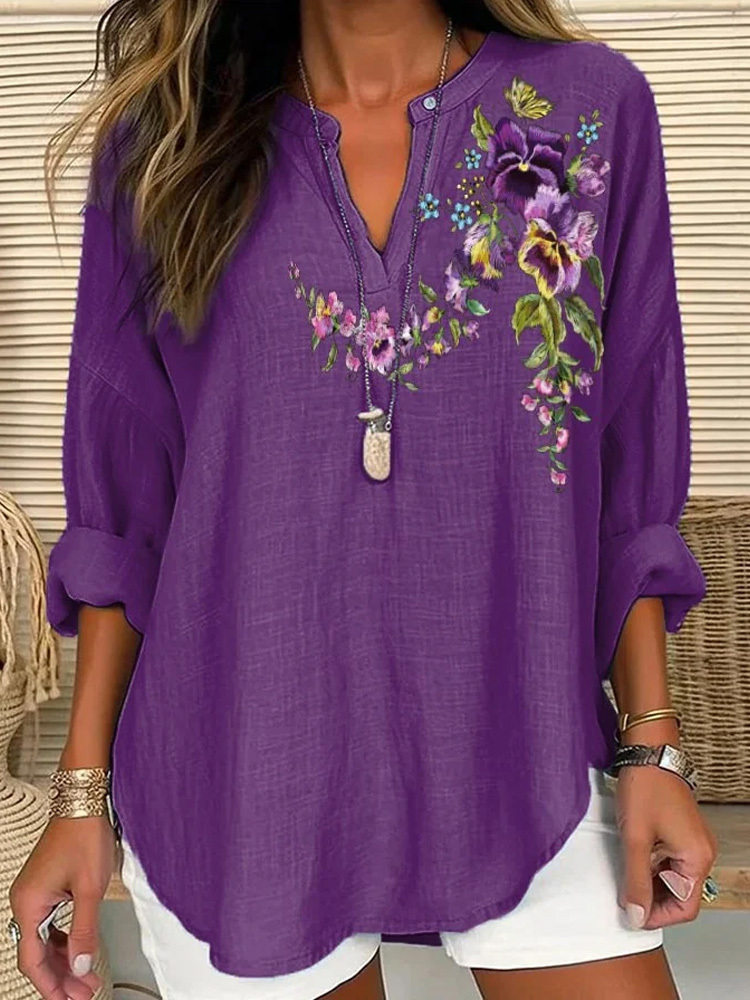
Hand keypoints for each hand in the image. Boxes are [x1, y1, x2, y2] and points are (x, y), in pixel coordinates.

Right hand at [9, 815, 117, 999]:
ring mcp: (34, 894)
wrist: (84, 803)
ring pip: (44, 940)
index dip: (51, 985)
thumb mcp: (89, 889)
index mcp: (29, 904)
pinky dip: (64, 941)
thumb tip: (82, 967)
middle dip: (61, 977)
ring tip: (86, 977)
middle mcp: (25, 901)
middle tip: (84, 993)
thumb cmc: (84, 836)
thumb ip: (85, 931)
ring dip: (64, 960)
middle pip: (37, 953)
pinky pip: (49, 924)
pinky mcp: (45, 887)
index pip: (32, 960)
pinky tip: (78, 951)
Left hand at [615, 762, 718, 929]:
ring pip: (674, 879)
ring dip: (651, 883)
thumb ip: (635, 881)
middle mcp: (701, 852)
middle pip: (681, 895)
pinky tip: (633, 859)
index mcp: (697, 858)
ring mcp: (693, 842)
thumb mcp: (635, 839)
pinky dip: (653, 866)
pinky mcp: (682, 832)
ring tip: (625, 875)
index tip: (631, 914)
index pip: (684, 908)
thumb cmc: (645, 787)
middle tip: (624, 895)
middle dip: (652, 900)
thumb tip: (635, 915)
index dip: (657, 916)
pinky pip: (671, 861)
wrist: (648, 752)